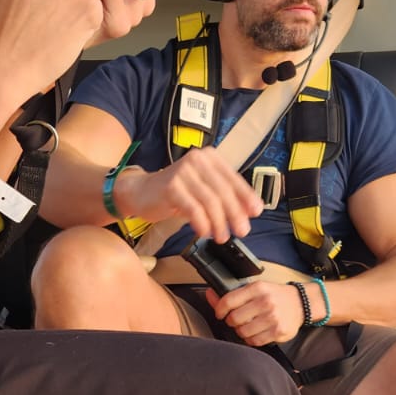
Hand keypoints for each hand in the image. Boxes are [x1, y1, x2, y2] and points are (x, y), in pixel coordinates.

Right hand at [118, 147, 261, 241]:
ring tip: (221, 237)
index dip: (246, 197)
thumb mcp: (203, 191)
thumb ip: (224, 197)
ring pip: (210, 201)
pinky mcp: (171, 186)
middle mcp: (197, 160)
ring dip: (219, 222)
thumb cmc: (174, 193)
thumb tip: (250, 210)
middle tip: (242, 231)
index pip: (233, 179)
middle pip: (223, 191)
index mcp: (209, 158)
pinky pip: (193, 208)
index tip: (255, 213)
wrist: (140, 192)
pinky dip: (202, 223)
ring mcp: (183, 171)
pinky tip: (204, 232)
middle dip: (235, 214)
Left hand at [210, 279, 305, 346]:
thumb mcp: (255, 289)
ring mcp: (272, 318)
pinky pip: (255, 341)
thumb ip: (232, 294)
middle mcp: (265, 302)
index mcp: (257, 288)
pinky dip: (252, 339)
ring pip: (243, 332)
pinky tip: (257, 332)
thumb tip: (209, 294)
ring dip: (242, 331)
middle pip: (234, 319)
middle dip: (232, 321)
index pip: (228, 301)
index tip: (220, 313)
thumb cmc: (275, 296)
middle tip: (238, 320)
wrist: (301, 303)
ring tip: (249, 326)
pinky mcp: (278, 331)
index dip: (219, 310)